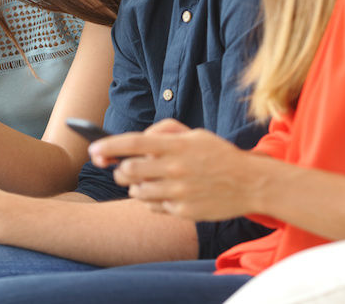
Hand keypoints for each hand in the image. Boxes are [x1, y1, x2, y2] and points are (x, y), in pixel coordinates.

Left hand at [90, 119, 259, 220]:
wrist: (251, 183)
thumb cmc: (218, 154)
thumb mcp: (194, 134)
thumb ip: (163, 132)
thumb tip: (137, 141)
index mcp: (175, 146)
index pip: (132, 143)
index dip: (108, 146)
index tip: (93, 150)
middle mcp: (174, 169)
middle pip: (127, 172)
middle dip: (120, 171)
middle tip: (124, 170)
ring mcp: (178, 193)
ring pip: (136, 192)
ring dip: (136, 187)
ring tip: (150, 182)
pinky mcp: (184, 212)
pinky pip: (153, 207)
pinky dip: (153, 201)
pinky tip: (167, 194)